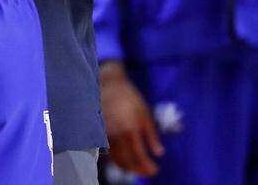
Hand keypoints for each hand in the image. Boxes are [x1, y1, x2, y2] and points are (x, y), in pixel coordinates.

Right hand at [101, 61, 162, 176]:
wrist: (108, 84)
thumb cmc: (130, 98)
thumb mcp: (145, 114)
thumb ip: (152, 135)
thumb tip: (159, 153)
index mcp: (130, 130)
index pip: (139, 156)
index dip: (147, 166)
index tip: (155, 170)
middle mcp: (116, 134)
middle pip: (126, 160)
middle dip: (138, 169)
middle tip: (147, 172)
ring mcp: (105, 133)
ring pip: (114, 157)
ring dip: (126, 166)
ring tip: (136, 168)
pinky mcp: (98, 131)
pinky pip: (107, 150)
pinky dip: (115, 158)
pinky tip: (123, 158)